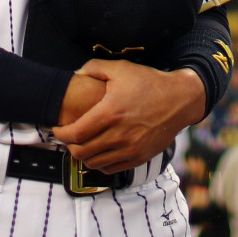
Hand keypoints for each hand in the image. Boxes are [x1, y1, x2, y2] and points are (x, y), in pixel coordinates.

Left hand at [54, 60, 204, 173]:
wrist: (180, 99)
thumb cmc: (149, 82)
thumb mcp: (121, 68)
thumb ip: (94, 68)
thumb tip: (75, 74)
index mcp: (111, 113)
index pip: (75, 134)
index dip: (61, 134)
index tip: (57, 130)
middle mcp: (119, 134)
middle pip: (82, 152)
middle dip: (69, 146)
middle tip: (68, 138)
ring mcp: (130, 149)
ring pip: (94, 163)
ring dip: (83, 156)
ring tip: (82, 145)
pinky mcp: (139, 157)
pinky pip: (111, 169)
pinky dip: (99, 164)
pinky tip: (99, 153)